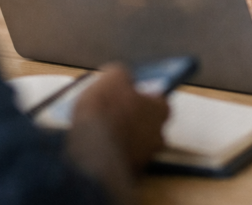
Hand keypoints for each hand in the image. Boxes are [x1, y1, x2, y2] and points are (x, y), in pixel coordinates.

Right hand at [66, 64, 168, 202]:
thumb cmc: (106, 110)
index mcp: (161, 110)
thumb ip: (122, 75)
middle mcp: (158, 136)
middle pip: (147, 124)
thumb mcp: (112, 76)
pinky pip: (119, 160)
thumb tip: (122, 76)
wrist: (90, 152)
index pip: (160, 100)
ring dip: (120, 138)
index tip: (129, 93)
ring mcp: (143, 159)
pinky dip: (109, 154)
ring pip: (133, 144)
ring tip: (97, 129)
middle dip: (132, 119)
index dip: (143, 96)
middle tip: (111, 112)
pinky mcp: (126, 175)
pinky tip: (92, 146)